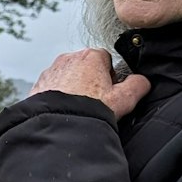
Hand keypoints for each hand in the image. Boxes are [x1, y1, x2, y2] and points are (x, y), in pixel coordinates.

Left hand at [30, 49, 150, 118]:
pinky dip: (59, 96)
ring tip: (79, 107)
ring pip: (69, 77)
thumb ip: (138, 85)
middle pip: (86, 67)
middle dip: (91, 82)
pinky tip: (65, 109)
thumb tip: (142, 81)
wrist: (57, 124)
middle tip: (95, 101)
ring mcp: (51, 70)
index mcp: (91, 56)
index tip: (109, 93)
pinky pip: (54, 87)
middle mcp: (68, 58)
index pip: (106, 60)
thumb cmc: (88, 110)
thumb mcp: (124, 99)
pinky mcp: (39, 84)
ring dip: (75, 89)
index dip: (110, 78)